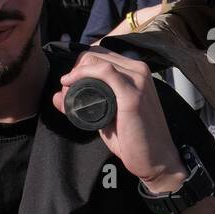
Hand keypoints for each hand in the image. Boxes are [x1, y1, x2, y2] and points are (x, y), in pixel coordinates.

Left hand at [53, 49, 185, 190]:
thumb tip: (57, 96)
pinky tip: (72, 84)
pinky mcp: (133, 94)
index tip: (69, 84)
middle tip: (67, 91)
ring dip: (77, 73)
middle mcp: (139, 70)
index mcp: (136, 72)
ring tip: (69, 94)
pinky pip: (105, 72)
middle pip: (96, 54)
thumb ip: (86, 105)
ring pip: (98, 60)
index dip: (80, 66)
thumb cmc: (135, 139)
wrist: (157, 158)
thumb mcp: (107, 116)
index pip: (101, 55)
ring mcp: (138, 80)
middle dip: (76, 69)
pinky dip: (84, 74)